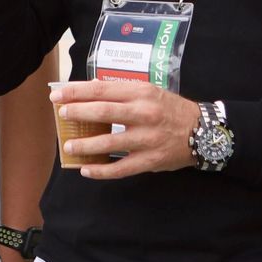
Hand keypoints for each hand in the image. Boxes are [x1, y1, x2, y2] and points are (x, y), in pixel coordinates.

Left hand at [51, 79, 199, 178]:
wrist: (202, 131)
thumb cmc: (170, 109)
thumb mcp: (150, 92)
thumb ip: (122, 93)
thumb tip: (90, 92)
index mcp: (141, 93)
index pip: (102, 90)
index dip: (77, 93)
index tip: (58, 95)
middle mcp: (144, 114)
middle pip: (103, 112)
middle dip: (77, 113)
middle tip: (61, 115)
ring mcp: (147, 139)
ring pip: (109, 142)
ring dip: (85, 145)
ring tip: (69, 147)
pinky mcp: (150, 160)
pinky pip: (121, 168)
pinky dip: (101, 171)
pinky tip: (87, 170)